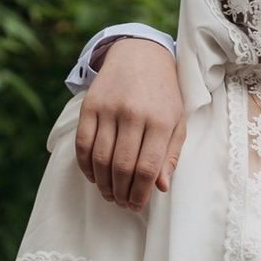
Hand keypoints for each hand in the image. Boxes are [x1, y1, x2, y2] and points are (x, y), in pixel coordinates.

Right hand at [74, 40, 186, 209]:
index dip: (140, 193)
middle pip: (122, 167)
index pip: (148, 168)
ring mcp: (109, 109)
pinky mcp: (90, 105)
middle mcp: (134, 114)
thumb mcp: (177, 122)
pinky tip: (93, 176)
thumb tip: (160, 187)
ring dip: (102, 183)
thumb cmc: (163, 95)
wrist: (140, 56)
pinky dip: (85, 165)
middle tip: (121, 203)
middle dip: (121, 192)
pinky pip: (83, 143)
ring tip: (109, 194)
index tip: (136, 205)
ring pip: (100, 158)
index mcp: (161, 121)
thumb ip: (170, 155)